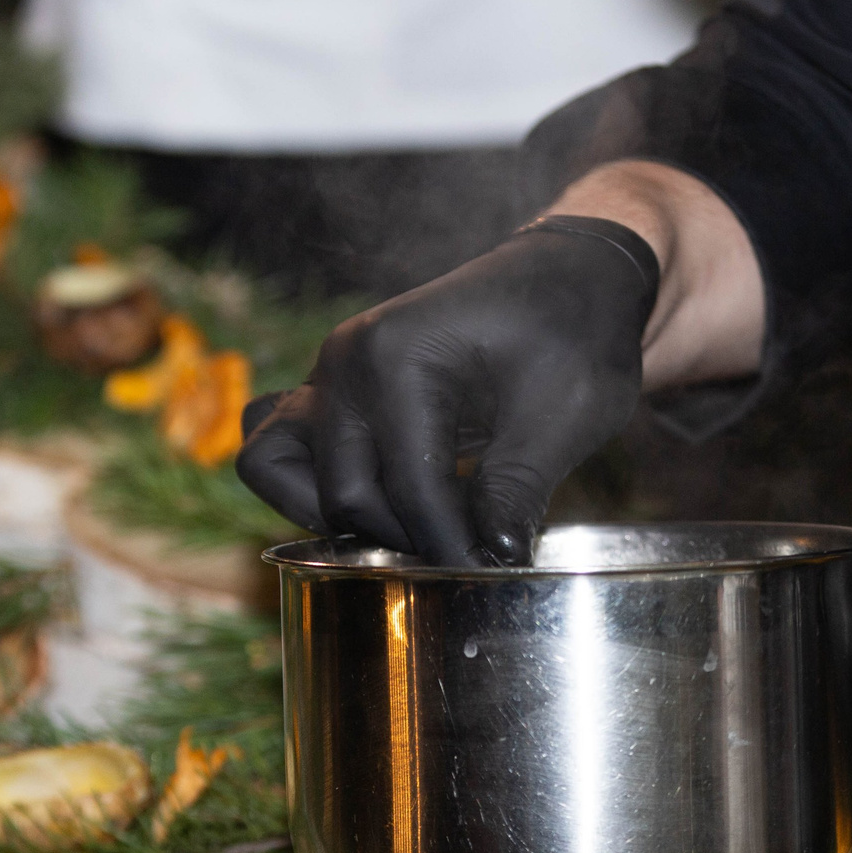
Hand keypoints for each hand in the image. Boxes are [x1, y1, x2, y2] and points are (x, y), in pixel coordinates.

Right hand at [236, 217, 659, 564]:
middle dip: (404, 538)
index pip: (408, 487)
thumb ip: (518, 489)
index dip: (451, 546)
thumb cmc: (573, 332)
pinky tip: (384, 504)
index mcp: (396, 356)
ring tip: (410, 527)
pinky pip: (281, 450)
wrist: (569, 279)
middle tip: (464, 554)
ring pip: (278, 469)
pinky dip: (312, 487)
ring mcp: (329, 374)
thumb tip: (493, 560)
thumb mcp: (566, 412)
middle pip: (344, 492)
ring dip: (336, 514)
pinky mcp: (332, 391)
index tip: (490, 574)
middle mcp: (346, 362)